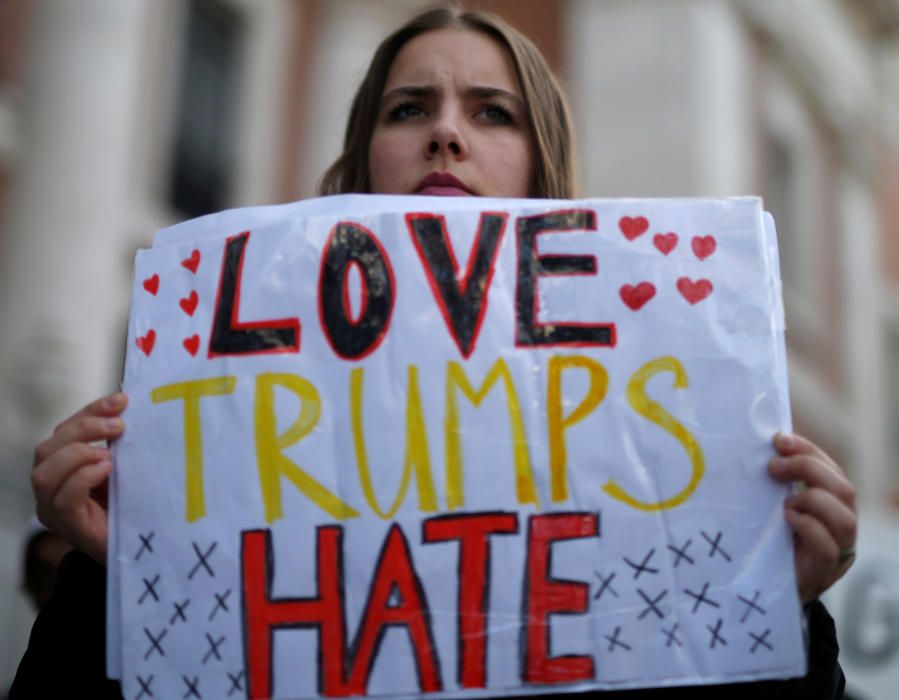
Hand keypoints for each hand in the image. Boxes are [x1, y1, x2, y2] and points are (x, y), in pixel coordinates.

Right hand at [31, 393, 127, 563]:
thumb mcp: (127, 467)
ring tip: (111, 454)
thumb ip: (120, 444)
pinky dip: (82, 477)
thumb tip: (130, 408)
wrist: (146, 546)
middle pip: (48, 447)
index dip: (90, 411)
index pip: (64, 430)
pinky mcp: (70, 527)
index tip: (122, 400)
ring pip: (44, 471)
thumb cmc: (135, 504)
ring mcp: (55, 510)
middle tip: (119, 426)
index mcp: (65, 468)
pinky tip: (107, 470)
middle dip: (83, 428)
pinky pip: (62, 498)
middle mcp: (52, 489)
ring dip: (79, 453)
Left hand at [768, 432, 856, 603]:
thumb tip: (762, 451)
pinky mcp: (824, 574)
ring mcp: (838, 553)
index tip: (779, 439)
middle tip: (772, 466)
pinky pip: (828, 548)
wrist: (761, 593)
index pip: (833, 472)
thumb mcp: (772, 510)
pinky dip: (808, 527)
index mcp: (832, 507)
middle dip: (808, 469)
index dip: (810, 451)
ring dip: (811, 500)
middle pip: (844, 489)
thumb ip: (776, 486)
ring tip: (783, 502)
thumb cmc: (766, 544)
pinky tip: (787, 519)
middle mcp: (842, 528)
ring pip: (844, 517)